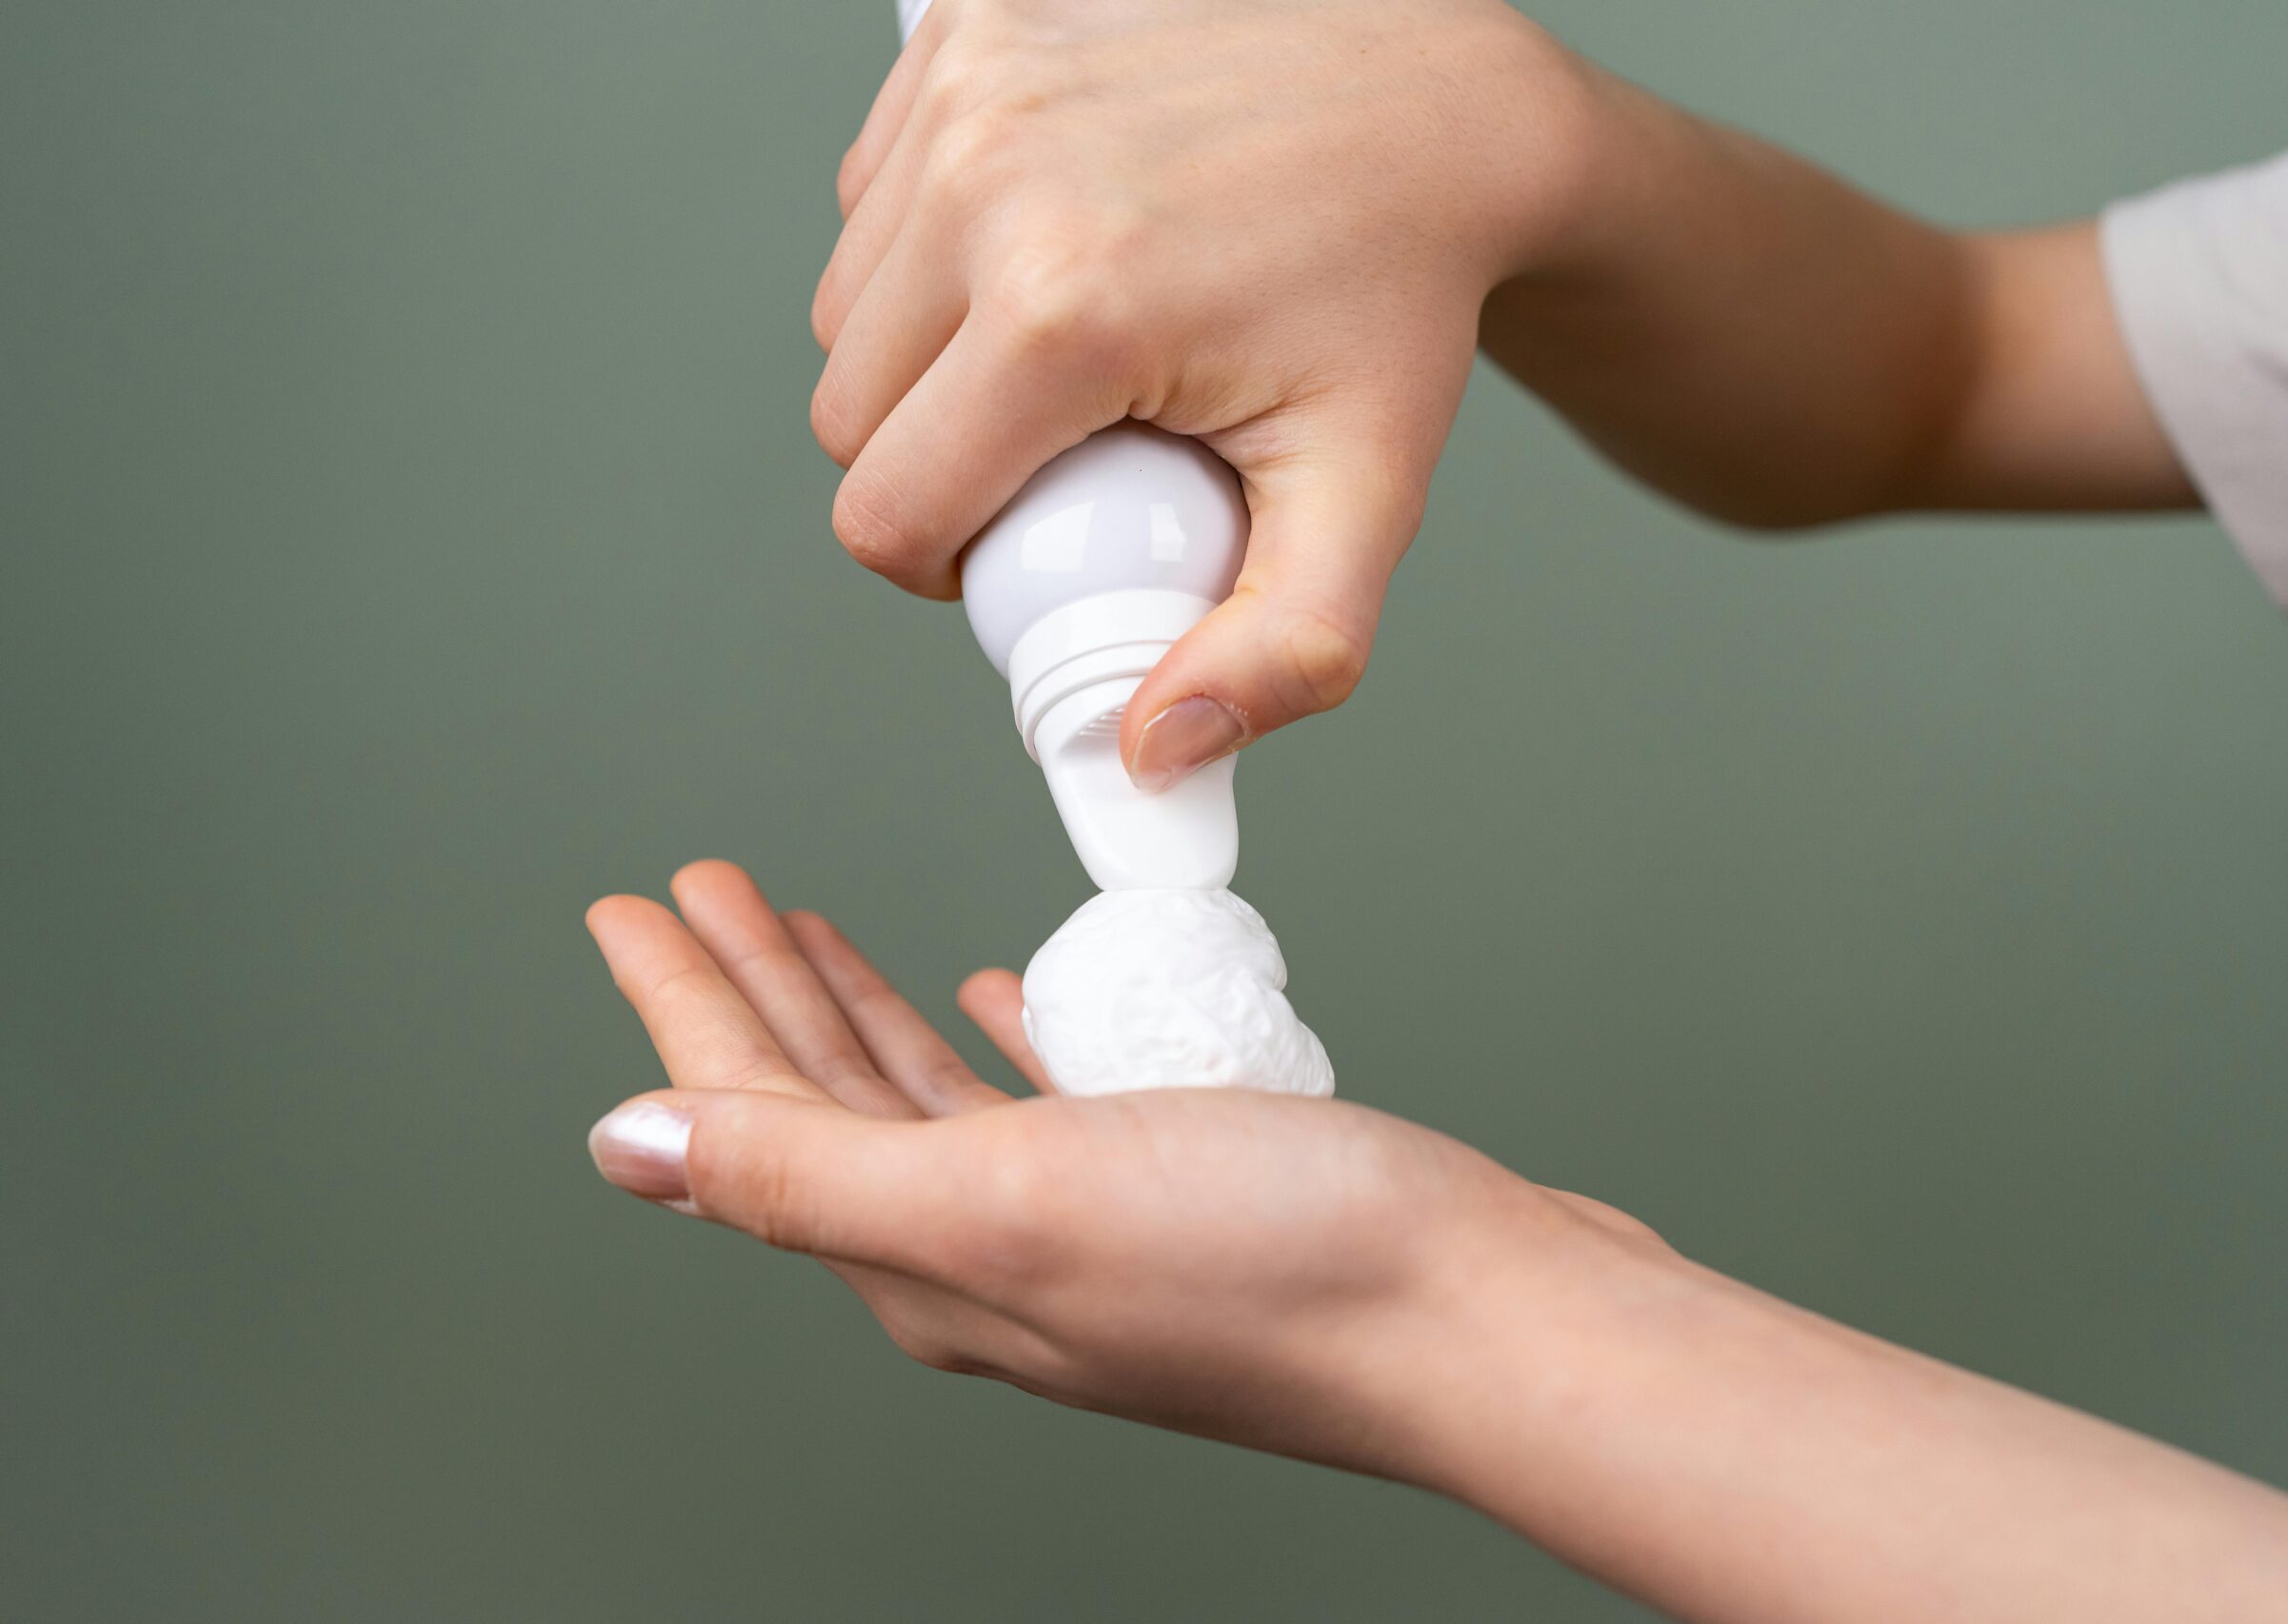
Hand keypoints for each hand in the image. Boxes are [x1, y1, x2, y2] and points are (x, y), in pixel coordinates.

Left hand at [583, 860, 1666, 1475]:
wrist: (1482, 1318)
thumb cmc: (1275, 1269)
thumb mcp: (1009, 1202)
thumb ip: (813, 1173)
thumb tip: (626, 1149)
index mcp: (927, 1258)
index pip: (756, 1118)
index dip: (685, 1004)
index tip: (631, 905)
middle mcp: (991, 1250)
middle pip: (828, 1100)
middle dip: (756, 989)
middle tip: (706, 890)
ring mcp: (1084, 1224)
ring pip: (925, 1098)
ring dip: (859, 1004)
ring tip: (812, 927)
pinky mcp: (1175, 1192)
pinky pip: (1044, 1101)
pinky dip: (999, 1036)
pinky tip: (995, 994)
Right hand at [811, 0, 1595, 785]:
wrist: (1441, 107)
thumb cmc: (1399, 295)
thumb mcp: (1365, 497)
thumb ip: (1281, 652)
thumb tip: (1156, 753)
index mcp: (1067, 308)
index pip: (887, 511)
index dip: (947, 565)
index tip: (1028, 545)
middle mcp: (992, 178)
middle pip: (850, 414)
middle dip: (936, 461)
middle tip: (1060, 449)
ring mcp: (972, 87)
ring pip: (845, 306)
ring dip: (923, 356)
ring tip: (1061, 348)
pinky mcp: (965, 27)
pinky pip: (872, 192)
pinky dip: (928, 244)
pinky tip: (1041, 247)